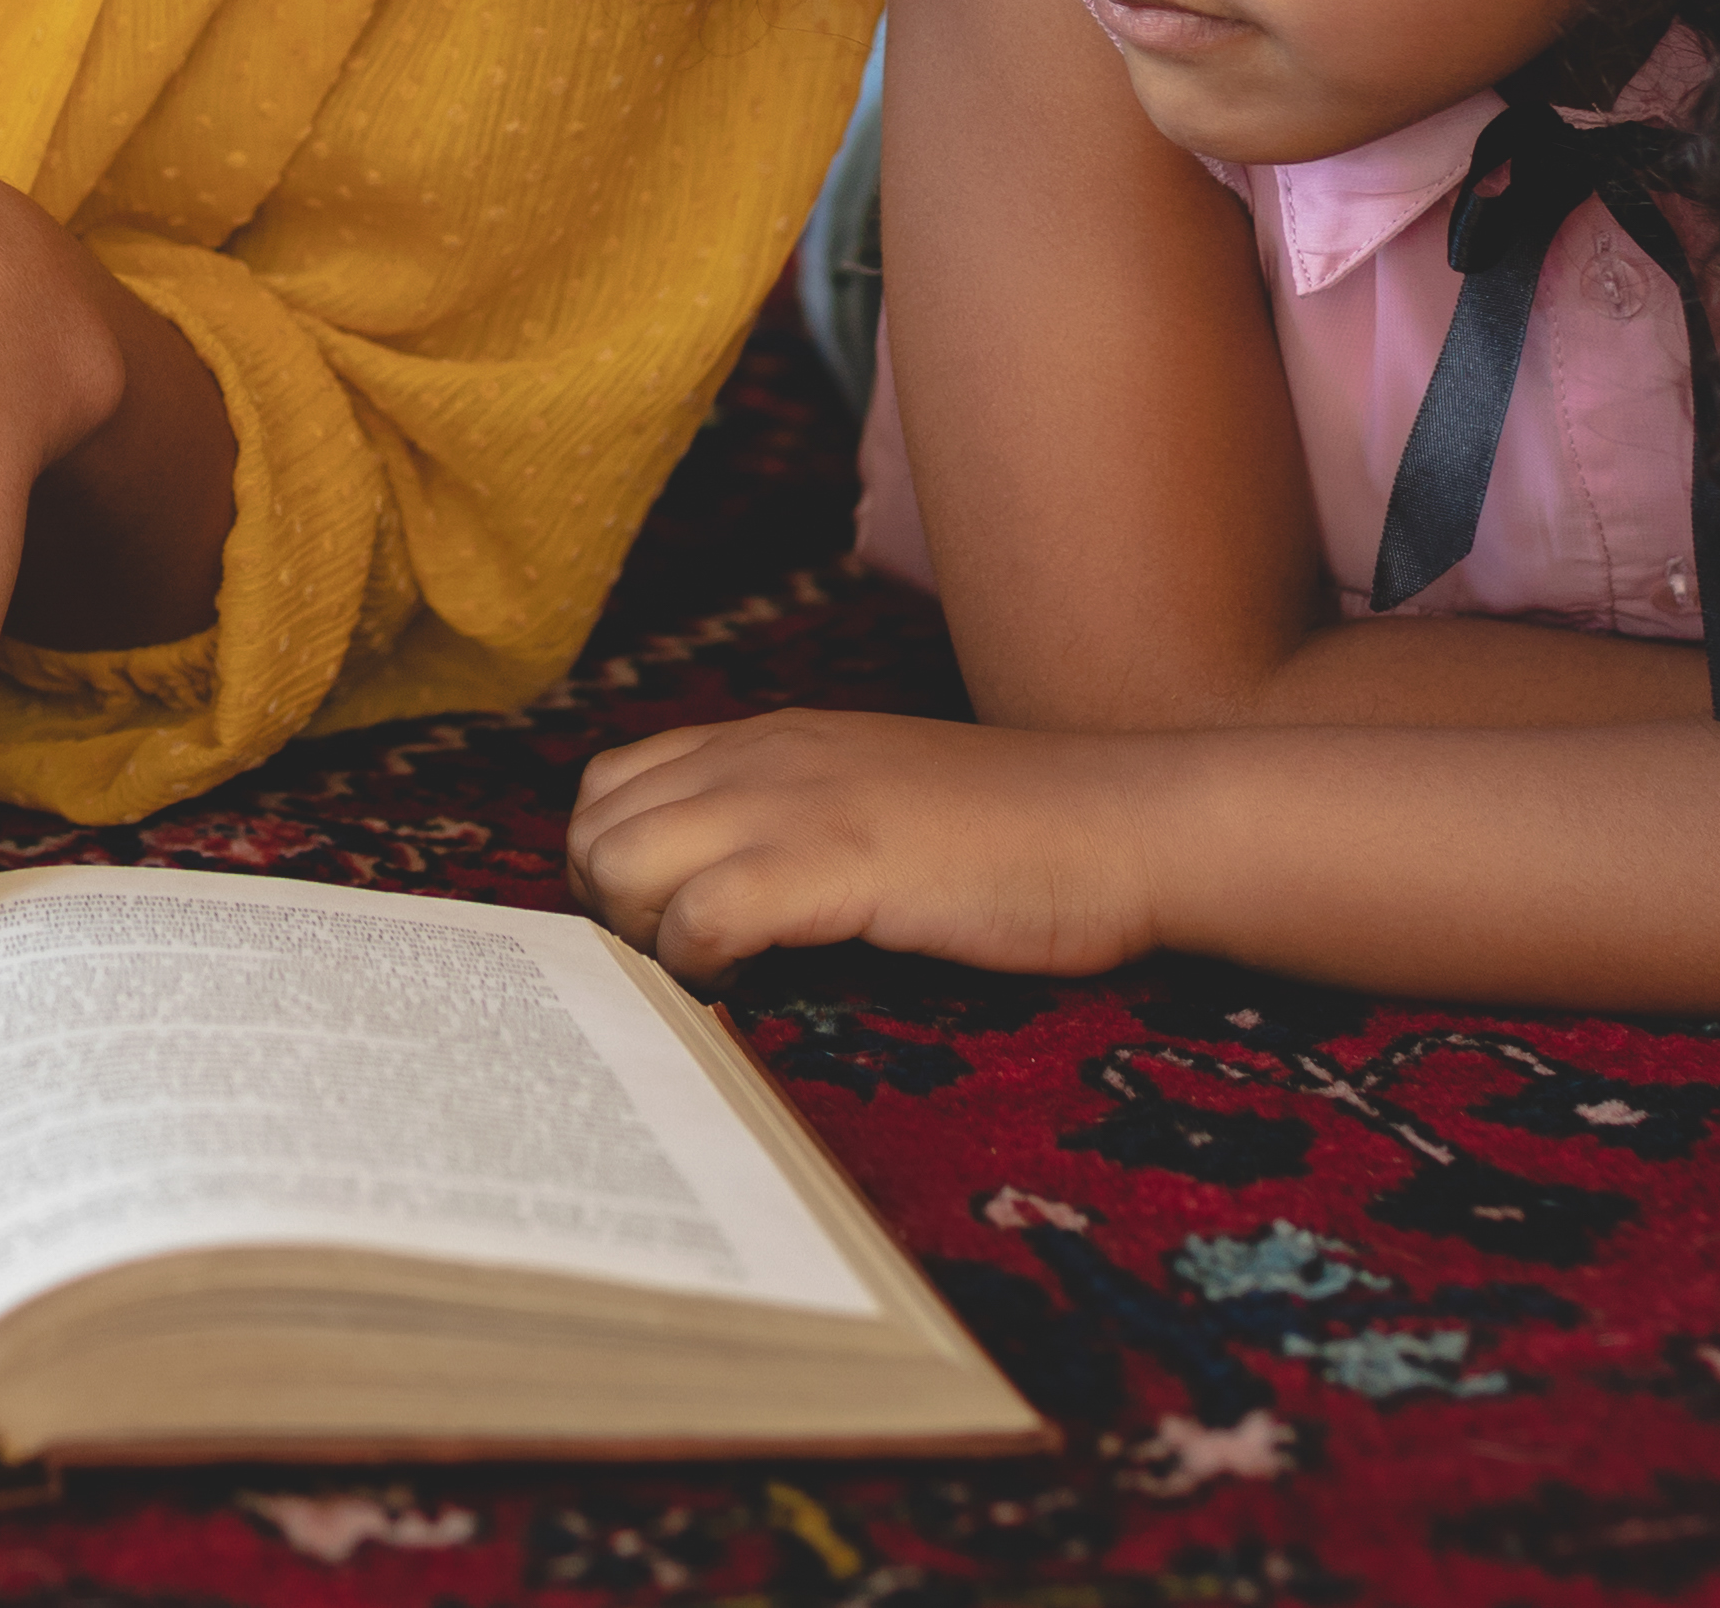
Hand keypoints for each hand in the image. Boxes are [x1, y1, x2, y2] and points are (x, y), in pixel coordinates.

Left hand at [568, 710, 1175, 984]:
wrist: (1125, 825)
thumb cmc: (1016, 838)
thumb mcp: (875, 800)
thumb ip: (791, 820)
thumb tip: (716, 893)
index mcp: (770, 738)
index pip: (613, 783)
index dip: (616, 863)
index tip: (666, 926)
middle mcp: (764, 755)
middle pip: (595, 827)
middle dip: (613, 909)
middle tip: (683, 962)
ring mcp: (797, 802)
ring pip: (623, 863)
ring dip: (646, 934)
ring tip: (716, 972)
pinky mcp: (838, 861)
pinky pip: (701, 913)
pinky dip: (701, 962)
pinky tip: (754, 982)